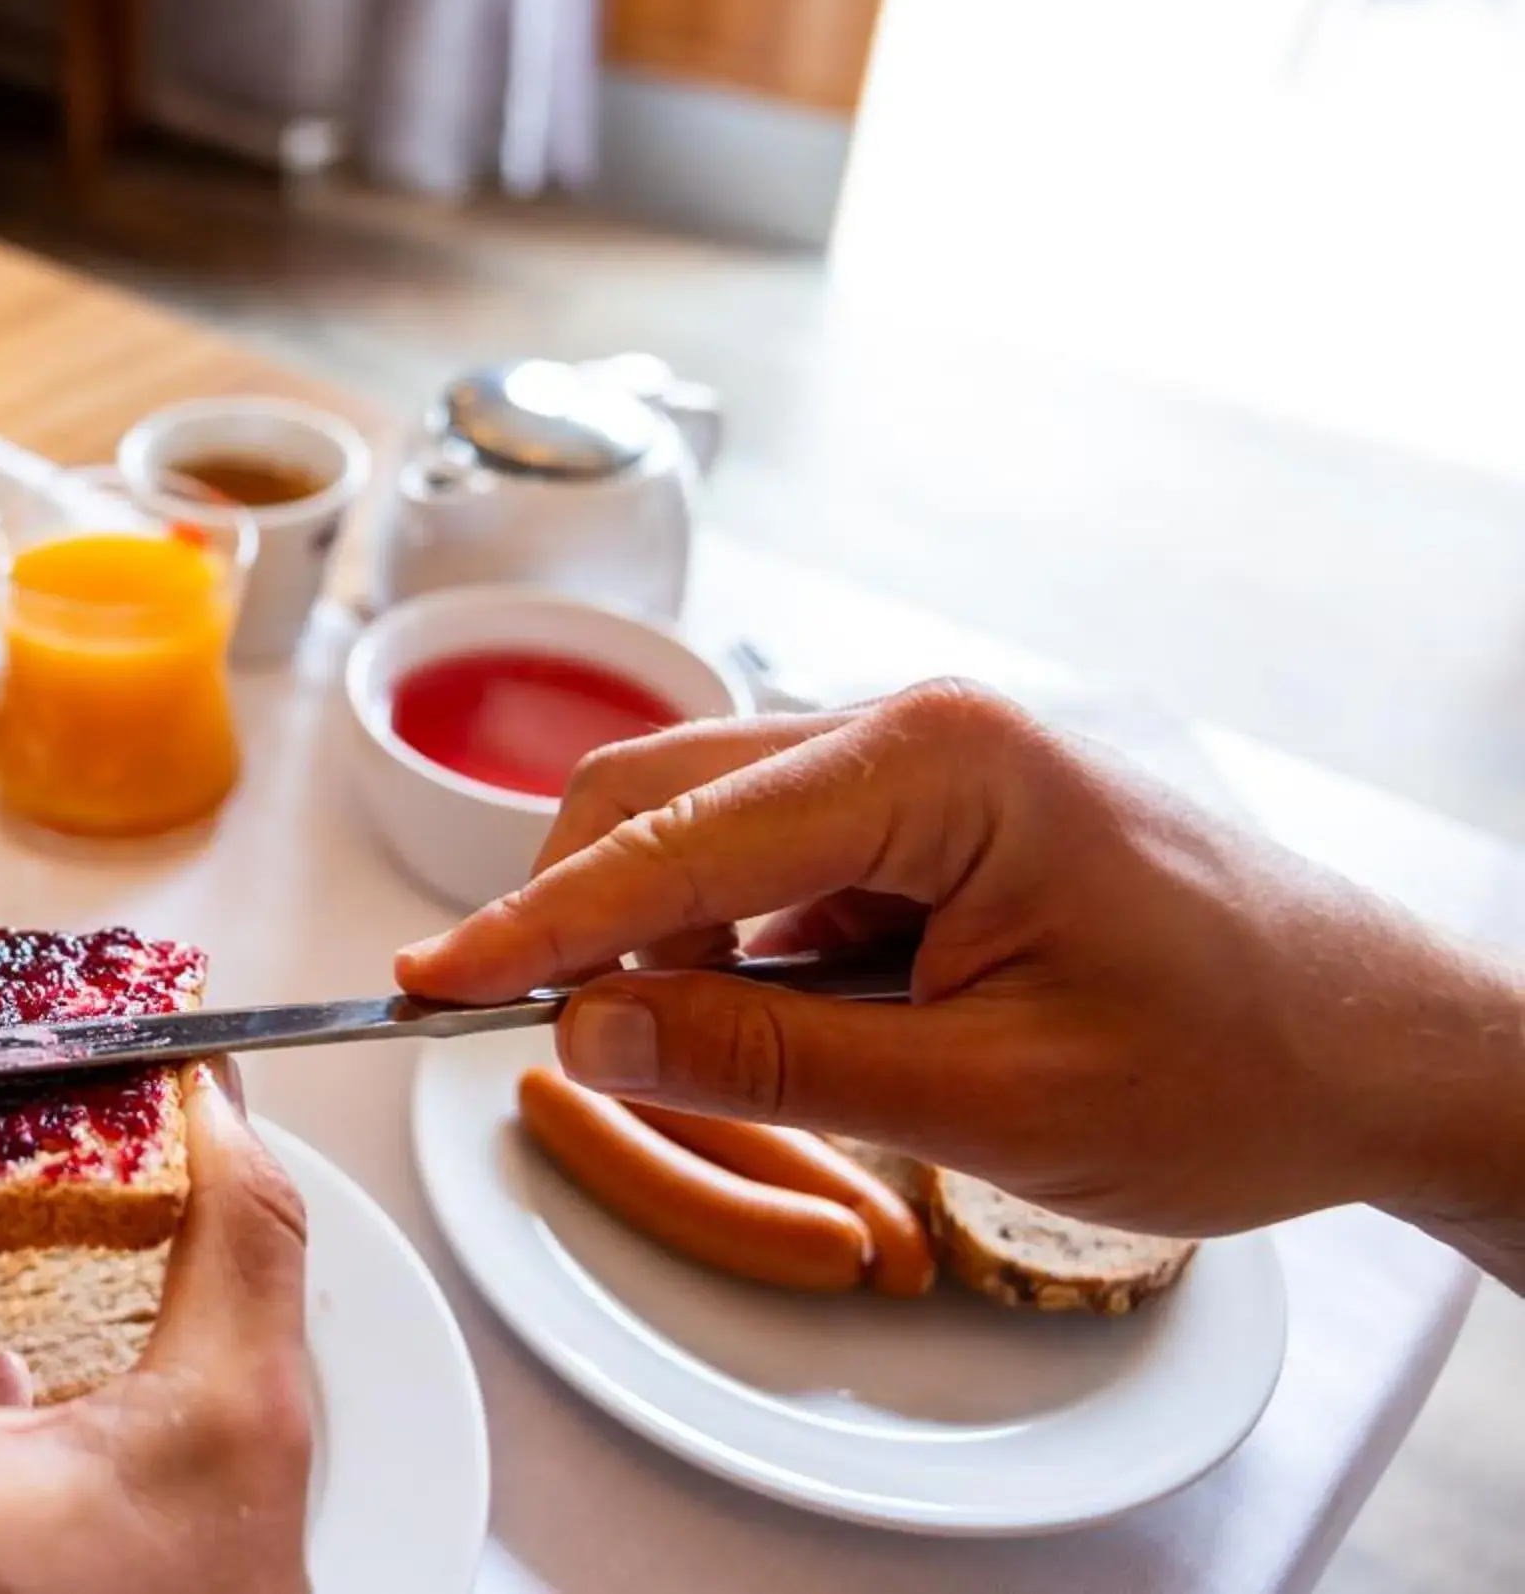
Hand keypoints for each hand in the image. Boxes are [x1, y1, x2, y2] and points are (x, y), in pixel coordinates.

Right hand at [394, 682, 1524, 1278]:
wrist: (1394, 1054)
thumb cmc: (1240, 1067)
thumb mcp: (993, 1096)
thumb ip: (773, 1061)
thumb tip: (587, 1029)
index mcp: (939, 760)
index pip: (675, 838)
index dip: (538, 923)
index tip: (425, 984)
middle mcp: (920, 723)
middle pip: (663, 793)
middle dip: (588, 920)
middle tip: (548, 1044)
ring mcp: (928, 759)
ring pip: (711, 826)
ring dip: (671, 943)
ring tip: (706, 1064)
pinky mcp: (936, 809)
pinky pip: (782, 861)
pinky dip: (744, 947)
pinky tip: (785, 1028)